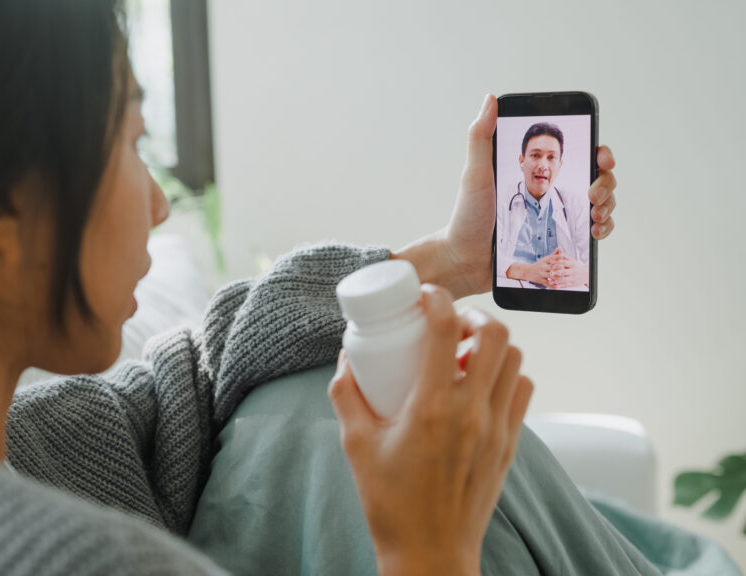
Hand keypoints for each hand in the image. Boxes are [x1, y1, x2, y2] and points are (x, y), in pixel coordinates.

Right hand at [328, 285, 532, 575]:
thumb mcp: (356, 443)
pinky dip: (506, 376)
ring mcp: (497, 429)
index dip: (438, 300)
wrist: (429, 552)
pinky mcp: (510, 445)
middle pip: (498, 336)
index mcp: (432, 408)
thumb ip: (346, 394)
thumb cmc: (390, 502)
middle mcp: (472, 413)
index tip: (425, 296)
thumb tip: (346, 357)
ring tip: (465, 354)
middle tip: (450, 325)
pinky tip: (480, 386)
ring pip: (516, 362)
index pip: (446, 331)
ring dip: (493, 346)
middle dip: (474, 317)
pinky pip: (521, 393)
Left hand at [394, 96, 618, 298]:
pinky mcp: (559, 241)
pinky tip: (595, 231)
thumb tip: (491, 99)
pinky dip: (604, 228)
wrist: (465, 260)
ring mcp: (556, 217)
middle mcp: (550, 191)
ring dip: (608, 204)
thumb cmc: (468, 216)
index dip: (598, 153)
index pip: (577, 155)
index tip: (601, 157)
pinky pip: (594, 231)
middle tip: (593, 193)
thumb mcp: (475, 173)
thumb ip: (481, 137)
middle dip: (606, 181)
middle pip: (597, 177)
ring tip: (596, 214)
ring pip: (602, 203)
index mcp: (535, 172)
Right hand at [506, 248, 562, 284]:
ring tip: (562, 277)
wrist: (527, 271)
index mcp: (545, 261)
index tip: (563, 256)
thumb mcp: (545, 259)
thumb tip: (560, 248)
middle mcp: (543, 267)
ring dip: (556, 277)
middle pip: (551, 266)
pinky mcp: (541, 280)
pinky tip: (557, 285)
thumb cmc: (539, 265)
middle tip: (563, 267)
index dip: (557, 257)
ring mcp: (542, 274)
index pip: (552, 258)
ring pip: (550, 275)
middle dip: (557, 267)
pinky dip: (552, 285)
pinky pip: (547, 283)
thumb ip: (554, 254)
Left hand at [547, 253, 588, 288]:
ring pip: (562, 279)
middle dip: (555, 272)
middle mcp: (573, 271)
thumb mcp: (572, 260)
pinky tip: (553, 284)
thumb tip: (558, 249)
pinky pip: (564, 285)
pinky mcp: (572, 284)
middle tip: (549, 272)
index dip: (556, 262)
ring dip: (555, 280)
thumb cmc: (576, 266)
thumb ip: (564, 255)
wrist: (587, 274)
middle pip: (562, 272)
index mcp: (573, 264)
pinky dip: (558, 285)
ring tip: (549, 279)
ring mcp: (572, 278)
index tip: (550, 262)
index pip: (563, 262)